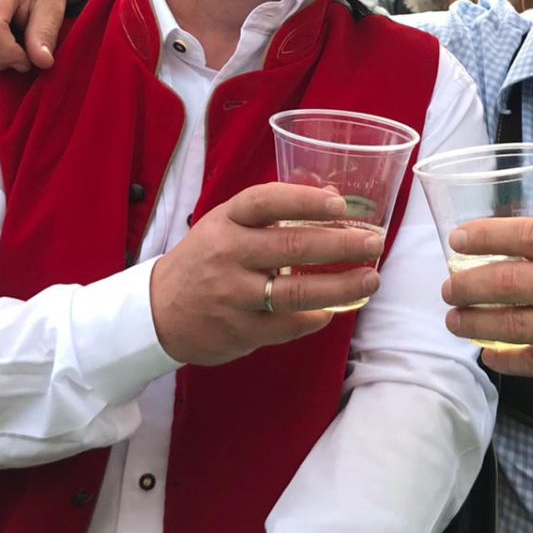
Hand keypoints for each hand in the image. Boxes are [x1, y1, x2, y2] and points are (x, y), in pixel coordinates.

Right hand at [150, 183, 383, 365]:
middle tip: (374, 243)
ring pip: (296, 292)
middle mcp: (229, 254)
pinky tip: (334, 309)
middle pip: (293, 247)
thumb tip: (332, 200)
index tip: (340, 206)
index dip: (305, 201)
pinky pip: (288, 325)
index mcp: (226, 221)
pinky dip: (316, 316)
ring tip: (370, 279)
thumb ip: (271, 213)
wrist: (158, 310)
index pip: (267, 202)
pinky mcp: (239, 331)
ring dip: (341, 286)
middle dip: (341, 245)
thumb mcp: (226, 224)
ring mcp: (233, 296)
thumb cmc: (206, 259)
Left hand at [441, 218, 532, 401]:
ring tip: (454, 320)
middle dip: (468, 285)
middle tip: (448, 288)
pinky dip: (503, 359)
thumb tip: (512, 252)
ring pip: (513, 324)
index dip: (487, 236)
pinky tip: (488, 353)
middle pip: (511, 282)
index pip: (531, 236)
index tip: (458, 239)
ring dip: (474, 323)